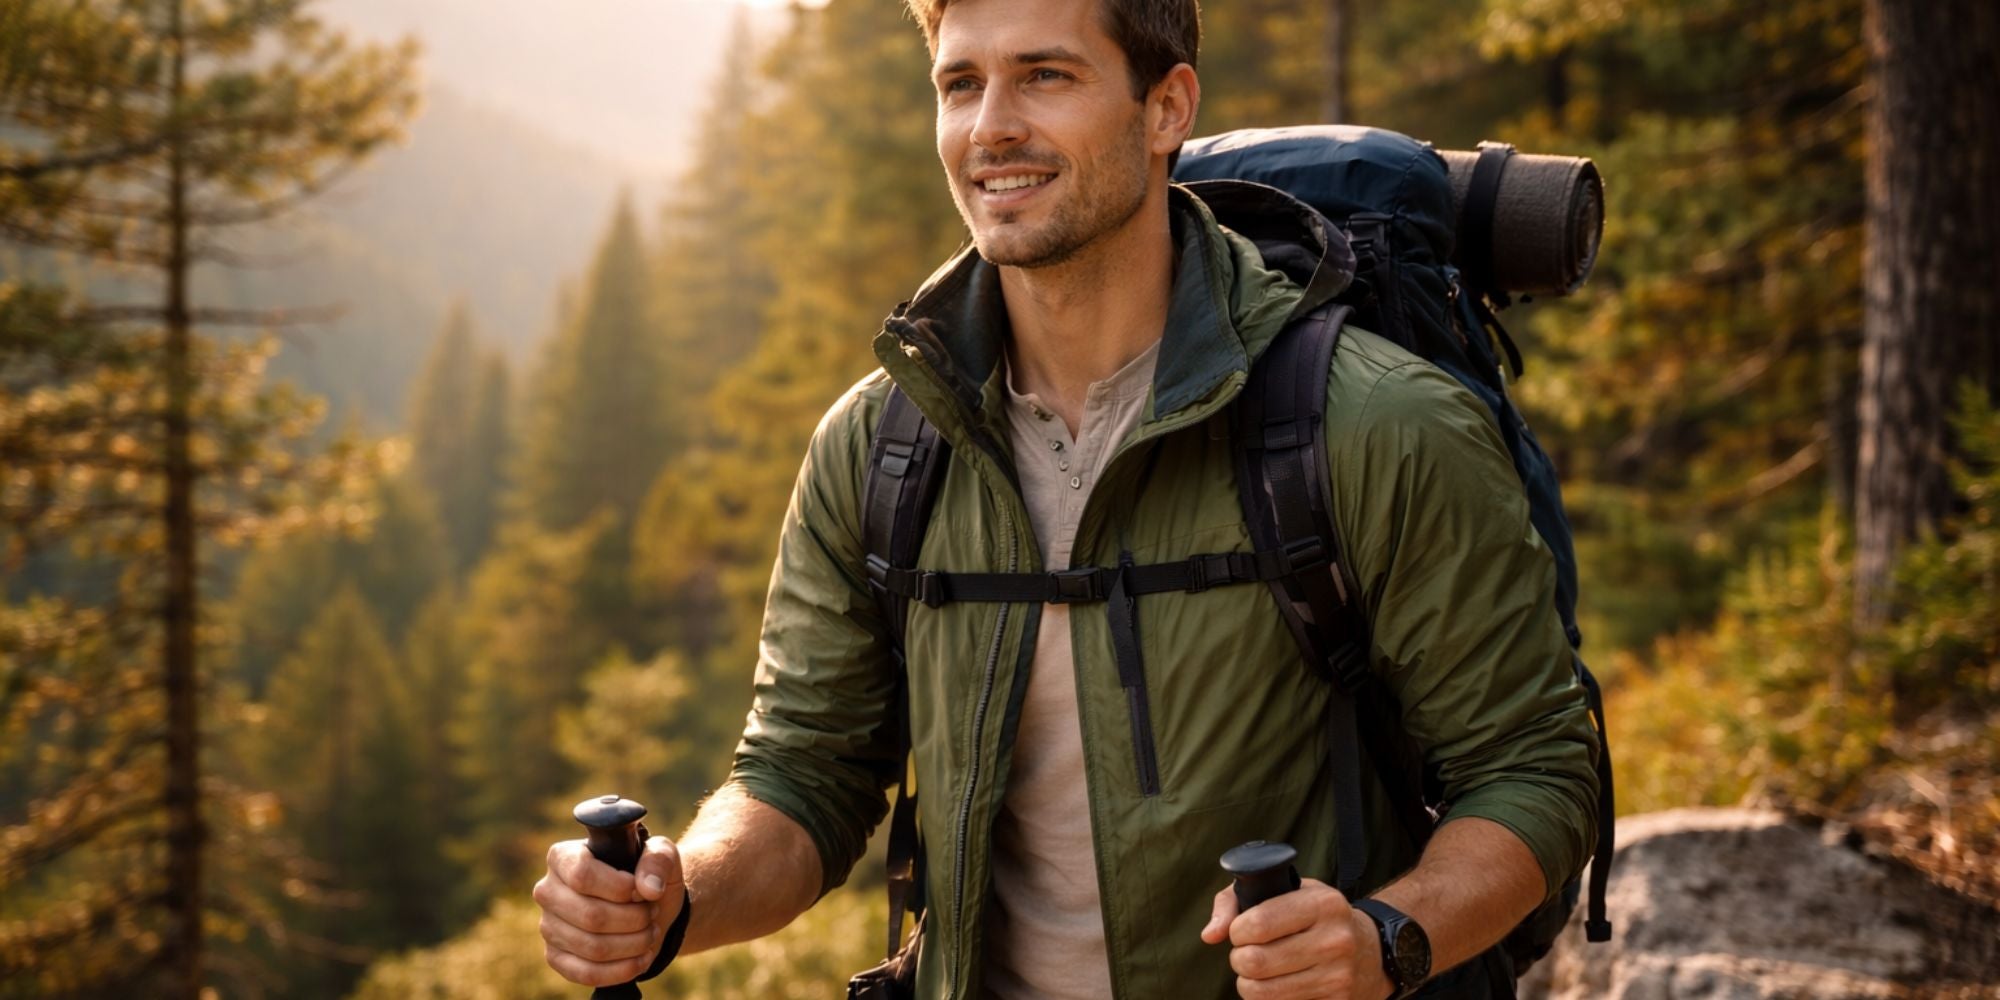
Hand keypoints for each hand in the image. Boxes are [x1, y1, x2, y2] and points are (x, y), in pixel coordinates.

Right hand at [535, 835, 682, 986]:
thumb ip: (658, 860)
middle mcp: (548, 891)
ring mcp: (548, 926)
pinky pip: (587, 973)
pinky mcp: (556, 957)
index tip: (641, 892)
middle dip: (634, 919)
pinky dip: (622, 969)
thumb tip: (649, 888)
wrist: (645, 907)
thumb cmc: (646, 876)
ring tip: (649, 933)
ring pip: (593, 947)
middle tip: (651, 914)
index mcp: (563, 857)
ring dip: (633, 944)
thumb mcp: (661, 855)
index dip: (620, 888)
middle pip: (591, 915)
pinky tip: (641, 958)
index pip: (582, 874)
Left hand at [1200, 878, 1390, 999]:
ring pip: (1263, 992)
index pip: (1258, 923)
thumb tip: (1210, 935)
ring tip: (1257, 971)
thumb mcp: (1287, 891)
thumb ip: (1236, 901)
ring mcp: (1339, 976)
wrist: (1371, 950)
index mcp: (1323, 904)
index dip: (1237, 930)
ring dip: (1249, 983)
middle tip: (1245, 954)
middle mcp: (1335, 940)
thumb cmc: (1315, 916)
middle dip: (1239, 959)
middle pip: (1255, 961)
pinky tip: (1279, 985)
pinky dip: (1270, 999)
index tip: (1240, 931)